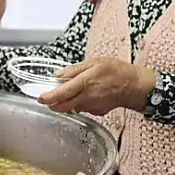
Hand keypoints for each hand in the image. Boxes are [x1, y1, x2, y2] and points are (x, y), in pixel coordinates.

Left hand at [38, 57, 153, 115]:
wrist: (134, 86)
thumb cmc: (117, 71)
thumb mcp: (94, 62)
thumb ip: (75, 70)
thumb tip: (59, 75)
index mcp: (85, 82)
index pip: (62, 93)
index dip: (49, 97)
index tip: (41, 98)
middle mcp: (88, 97)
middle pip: (63, 106)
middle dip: (53, 104)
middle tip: (48, 99)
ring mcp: (93, 106)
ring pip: (72, 108)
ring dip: (66, 103)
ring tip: (70, 93)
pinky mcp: (97, 112)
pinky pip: (83, 109)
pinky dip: (79, 104)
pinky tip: (85, 96)